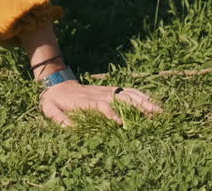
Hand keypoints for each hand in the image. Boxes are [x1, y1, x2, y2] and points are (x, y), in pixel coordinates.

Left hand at [40, 81, 161, 126]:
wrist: (57, 83)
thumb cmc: (54, 100)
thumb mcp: (50, 109)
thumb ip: (58, 118)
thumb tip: (70, 128)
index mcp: (86, 101)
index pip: (102, 106)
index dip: (111, 114)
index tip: (121, 123)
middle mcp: (99, 94)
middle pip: (121, 99)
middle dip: (137, 108)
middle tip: (153, 118)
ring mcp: (107, 91)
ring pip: (129, 94)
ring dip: (145, 102)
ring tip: (161, 113)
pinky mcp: (111, 90)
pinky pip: (129, 91)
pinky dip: (143, 96)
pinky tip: (154, 104)